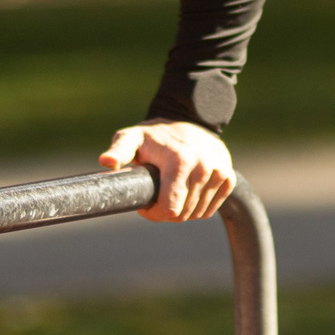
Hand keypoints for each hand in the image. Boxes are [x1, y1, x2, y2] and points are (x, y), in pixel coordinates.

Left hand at [99, 120, 235, 222]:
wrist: (189, 119)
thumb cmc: (155, 135)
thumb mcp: (133, 138)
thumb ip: (119, 151)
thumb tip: (106, 162)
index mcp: (180, 161)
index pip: (170, 210)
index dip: (154, 213)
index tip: (146, 204)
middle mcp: (203, 168)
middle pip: (182, 215)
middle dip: (166, 212)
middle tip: (157, 197)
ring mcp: (219, 173)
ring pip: (197, 214)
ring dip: (182, 210)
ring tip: (172, 192)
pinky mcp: (228, 177)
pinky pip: (211, 209)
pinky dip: (198, 207)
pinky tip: (188, 192)